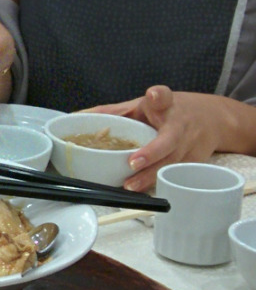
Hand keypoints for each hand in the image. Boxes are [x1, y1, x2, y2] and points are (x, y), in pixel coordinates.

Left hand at [85, 86, 238, 191]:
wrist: (213, 119)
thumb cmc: (169, 111)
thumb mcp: (144, 105)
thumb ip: (114, 111)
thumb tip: (77, 115)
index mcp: (166, 105)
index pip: (165, 96)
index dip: (159, 96)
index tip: (153, 95)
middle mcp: (181, 125)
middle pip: (169, 140)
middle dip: (152, 152)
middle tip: (133, 163)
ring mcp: (190, 145)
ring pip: (172, 163)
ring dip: (151, 176)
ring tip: (131, 186)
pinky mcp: (195, 162)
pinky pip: (176, 175)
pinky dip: (160, 184)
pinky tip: (143, 193)